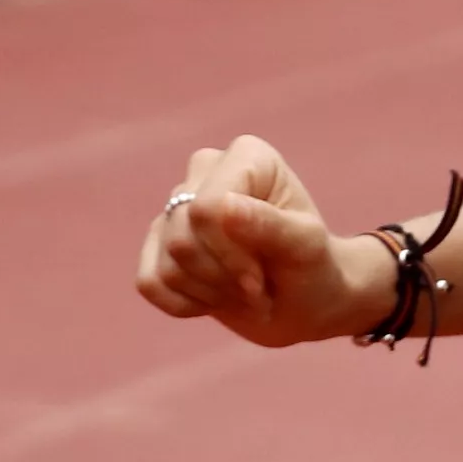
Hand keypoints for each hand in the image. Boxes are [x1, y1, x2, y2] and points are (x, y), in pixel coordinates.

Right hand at [135, 136, 391, 346]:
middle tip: (257, 289)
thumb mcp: (305, 249)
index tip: (261, 277)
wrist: (304, 301)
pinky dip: (185, 305)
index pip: (207, 210)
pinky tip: (215, 297)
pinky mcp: (158, 242)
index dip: (231, 256)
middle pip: (182, 239)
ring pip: (168, 264)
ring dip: (210, 294)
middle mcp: (206, 170)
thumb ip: (270, 225)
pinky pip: (150, 282)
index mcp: (247, 157)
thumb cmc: (312, 267)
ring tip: (242, 291)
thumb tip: (223, 205)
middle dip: (222, 278)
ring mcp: (177, 206)